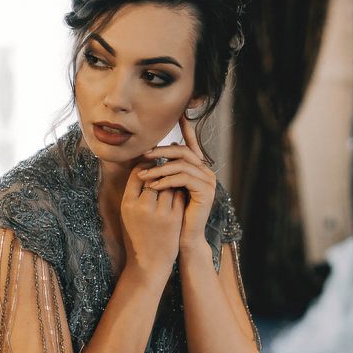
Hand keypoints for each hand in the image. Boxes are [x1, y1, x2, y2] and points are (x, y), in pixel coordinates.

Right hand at [120, 164, 185, 279]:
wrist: (149, 261)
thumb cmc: (137, 235)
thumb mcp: (128, 214)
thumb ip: (134, 194)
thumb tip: (143, 169)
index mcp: (128, 204)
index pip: (137, 174)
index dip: (146, 167)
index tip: (152, 165)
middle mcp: (143, 206)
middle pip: (154, 177)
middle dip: (160, 173)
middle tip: (165, 170)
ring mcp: (160, 212)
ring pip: (169, 184)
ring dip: (171, 181)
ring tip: (172, 182)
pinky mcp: (174, 217)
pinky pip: (179, 195)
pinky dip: (179, 192)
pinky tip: (178, 194)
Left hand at [138, 116, 216, 251]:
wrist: (183, 238)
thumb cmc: (173, 215)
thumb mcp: (167, 187)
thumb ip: (166, 170)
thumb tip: (160, 148)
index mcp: (198, 168)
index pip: (191, 144)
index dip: (187, 128)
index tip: (180, 114)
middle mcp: (206, 171)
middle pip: (183, 152)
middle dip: (161, 152)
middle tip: (143, 155)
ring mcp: (208, 181)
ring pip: (182, 164)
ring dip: (160, 168)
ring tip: (144, 176)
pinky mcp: (206, 191)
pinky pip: (184, 178)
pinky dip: (166, 180)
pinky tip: (154, 185)